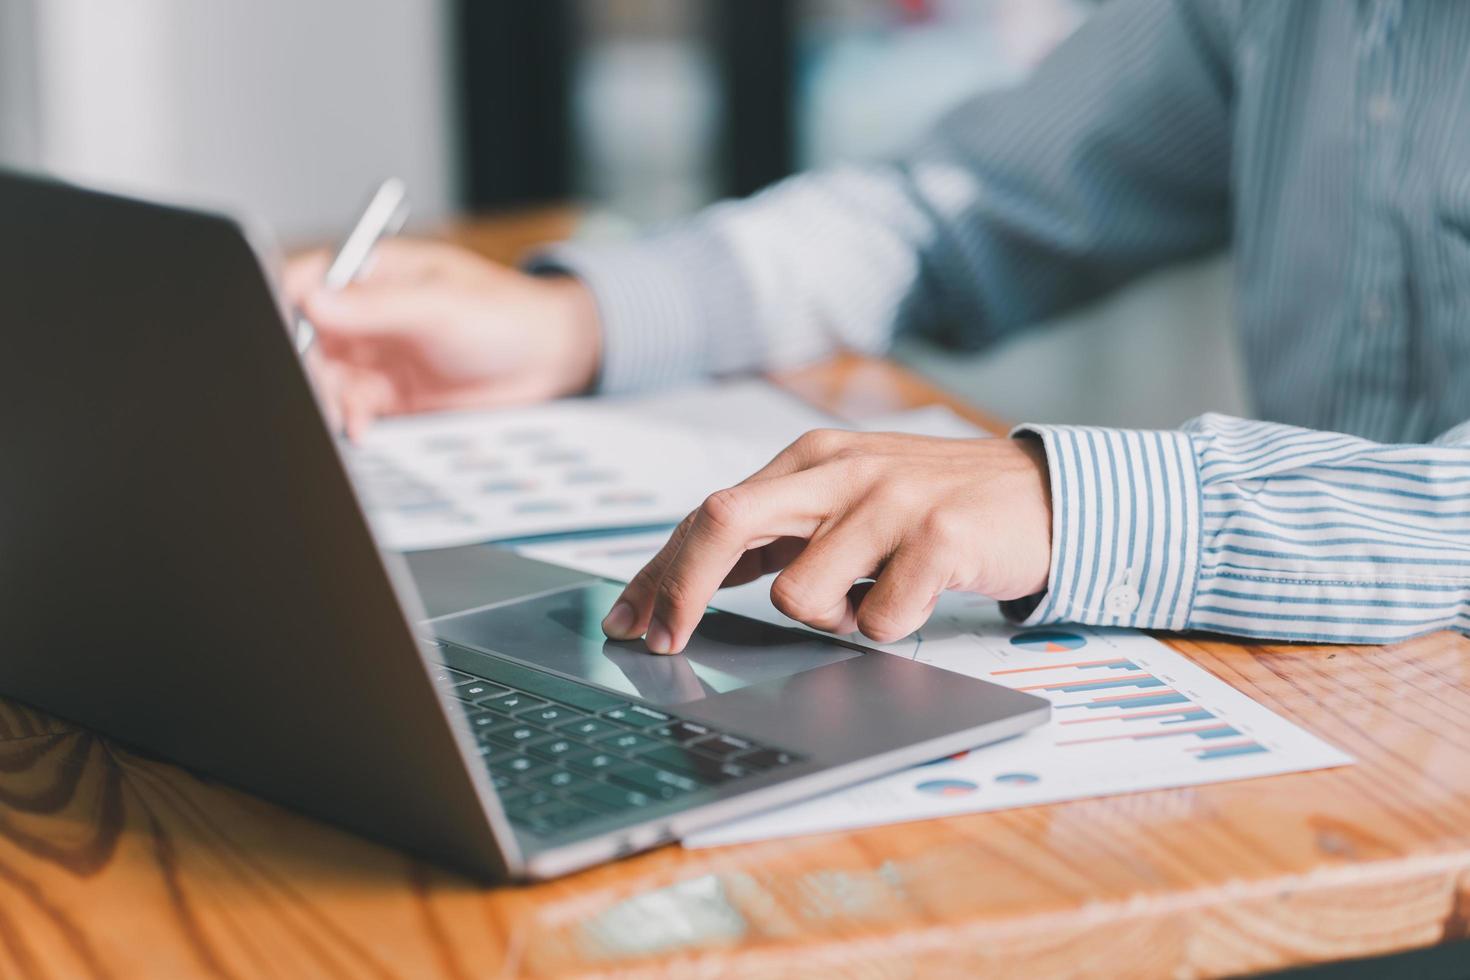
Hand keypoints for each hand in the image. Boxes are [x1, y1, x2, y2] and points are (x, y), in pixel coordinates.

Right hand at [283, 239, 600, 438]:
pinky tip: (358, 430)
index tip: (278, 337)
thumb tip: (315, 301)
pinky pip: (353, 411)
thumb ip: (379, 307)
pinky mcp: (391, 397)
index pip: (304, 283)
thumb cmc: (507, 314)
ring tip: (339, 416)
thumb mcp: (442, 306)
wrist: (552, 361)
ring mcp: (376, 358)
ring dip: (324, 399)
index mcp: (371, 275)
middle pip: (305, 339)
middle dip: (301, 366)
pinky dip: (349, 422)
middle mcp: (366, 316)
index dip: (283, 308)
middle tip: (312, 389)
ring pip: (324, 380)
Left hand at [602, 429, 1052, 653]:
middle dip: (680, 591)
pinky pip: (878, 619)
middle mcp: (839, 470)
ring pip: (799, 594)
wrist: (1043, 494)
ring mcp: (888, 499)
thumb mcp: (846, 505)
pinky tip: (918, 598)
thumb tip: (690, 579)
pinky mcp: (938, 536)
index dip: (661, 574)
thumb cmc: (934, 505)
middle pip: (723, 522)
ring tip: (873, 596)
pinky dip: (890, 626)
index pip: (710, 515)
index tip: (631, 622)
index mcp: (809, 461)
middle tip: (667, 644)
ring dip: (828, 618)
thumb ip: (778, 535)